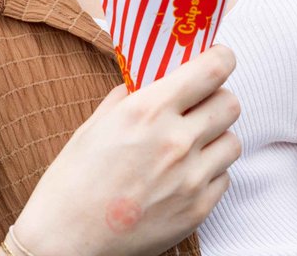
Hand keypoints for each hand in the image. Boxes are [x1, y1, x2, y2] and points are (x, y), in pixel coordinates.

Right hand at [12, 46, 240, 255]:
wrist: (64, 244)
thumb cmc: (72, 183)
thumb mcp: (94, 126)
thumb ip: (130, 97)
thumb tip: (151, 79)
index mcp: (148, 111)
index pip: (213, 69)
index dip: (221, 59)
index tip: (218, 59)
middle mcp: (176, 140)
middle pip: (230, 103)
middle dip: (217, 100)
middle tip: (200, 108)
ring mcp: (190, 178)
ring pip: (233, 141)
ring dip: (216, 139)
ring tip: (191, 147)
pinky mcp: (197, 209)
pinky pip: (224, 178)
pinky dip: (209, 174)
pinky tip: (183, 178)